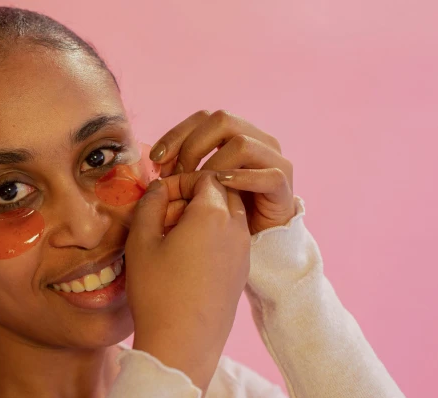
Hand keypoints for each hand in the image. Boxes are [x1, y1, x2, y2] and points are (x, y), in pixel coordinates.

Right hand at [125, 172, 249, 395]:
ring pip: (228, 215)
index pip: (204, 177)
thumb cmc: (157, 292)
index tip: (157, 198)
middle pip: (221, 192)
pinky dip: (212, 236)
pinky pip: (231, 239)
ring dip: (203, 216)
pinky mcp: (242, 272)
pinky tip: (185, 258)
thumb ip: (149, 205)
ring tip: (172, 237)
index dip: (178, 181)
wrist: (183, 344)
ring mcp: (243, 251)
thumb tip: (158, 188)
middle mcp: (236, 227)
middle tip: (163, 216)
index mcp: (213, 213)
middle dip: (193, 195)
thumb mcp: (141, 241)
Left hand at [149, 110, 295, 234]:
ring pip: (242, 144)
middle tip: (176, 175)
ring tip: (198, 188)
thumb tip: (154, 163)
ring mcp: (273, 159)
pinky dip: (242, 180)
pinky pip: (267, 174)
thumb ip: (180, 169)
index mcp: (233, 135)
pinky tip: (222, 188)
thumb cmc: (222, 210)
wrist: (258, 238)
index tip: (156, 160)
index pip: (203, 117)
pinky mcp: (283, 184)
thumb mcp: (196, 185)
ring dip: (213, 165)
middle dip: (192, 146)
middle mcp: (256, 139)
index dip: (177, 134)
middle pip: (222, 121)